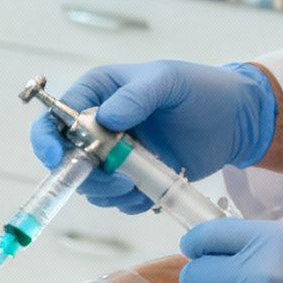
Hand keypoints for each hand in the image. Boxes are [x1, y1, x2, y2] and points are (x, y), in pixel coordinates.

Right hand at [29, 60, 275, 212]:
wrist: (235, 120)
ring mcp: (115, 156)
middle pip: (67, 161)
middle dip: (88, 175)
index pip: (54, 120)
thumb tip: (104, 119)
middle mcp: (99, 127)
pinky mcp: (134, 179)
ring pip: (91, 186)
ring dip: (111, 191)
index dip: (47, 141)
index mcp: (97, 94)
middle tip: (120, 177)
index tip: (55, 157)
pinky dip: (131, 201)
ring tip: (142, 180)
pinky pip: (117, 201)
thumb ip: (135, 97)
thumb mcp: (166, 82)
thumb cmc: (200, 89)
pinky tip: (153, 187)